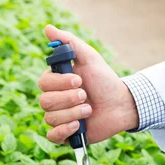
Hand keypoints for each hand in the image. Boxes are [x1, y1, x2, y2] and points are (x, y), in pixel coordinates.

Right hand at [38, 25, 138, 144]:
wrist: (120, 104)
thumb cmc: (104, 80)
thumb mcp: (89, 58)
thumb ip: (69, 43)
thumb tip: (48, 28)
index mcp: (56, 82)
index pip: (43, 83)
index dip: (60, 83)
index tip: (79, 80)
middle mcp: (54, 100)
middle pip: (45, 101)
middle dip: (68, 99)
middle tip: (86, 95)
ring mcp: (59, 118)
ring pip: (50, 118)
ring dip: (73, 113)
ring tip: (90, 110)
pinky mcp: (66, 135)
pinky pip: (53, 136)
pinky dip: (64, 131)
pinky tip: (79, 125)